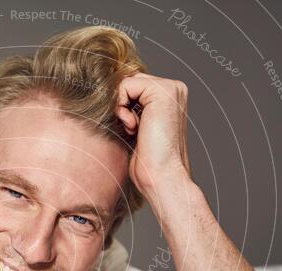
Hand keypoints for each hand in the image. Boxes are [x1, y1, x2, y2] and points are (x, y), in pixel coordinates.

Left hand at [116, 73, 191, 201]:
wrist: (161, 177)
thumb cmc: (148, 161)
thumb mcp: (136, 128)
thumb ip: (130, 108)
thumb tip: (107, 95)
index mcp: (170, 97)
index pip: (133, 86)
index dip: (123, 105)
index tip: (131, 129)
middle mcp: (174, 89)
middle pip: (129, 82)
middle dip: (121, 105)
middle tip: (132, 129)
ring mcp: (171, 88)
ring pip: (126, 82)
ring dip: (121, 107)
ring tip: (134, 129)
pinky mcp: (163, 91)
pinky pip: (125, 85)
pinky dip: (121, 106)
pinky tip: (132, 126)